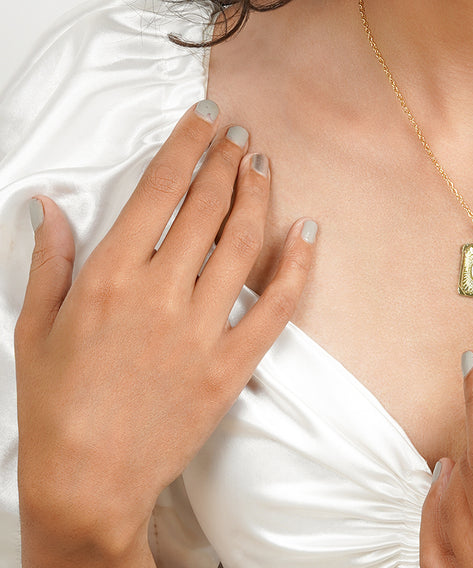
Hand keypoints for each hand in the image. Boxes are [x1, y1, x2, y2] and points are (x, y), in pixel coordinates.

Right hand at [14, 101, 316, 567]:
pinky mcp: (232, 363)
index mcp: (110, 277)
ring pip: (243, 242)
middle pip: (207, 206)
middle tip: (240, 134)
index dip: (187, 144)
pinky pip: (276, 306)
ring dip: (257, 195)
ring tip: (262, 165)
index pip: (158, 189)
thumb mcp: (35, 327)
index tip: (205, 117)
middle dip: (226, 160)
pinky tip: (307, 231)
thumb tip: (48, 203)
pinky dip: (297, 265)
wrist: (87, 485)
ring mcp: (201, 328)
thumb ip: (50, 259)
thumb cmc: (54, 405)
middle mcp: (160, 293)